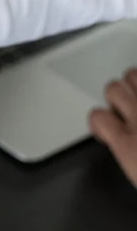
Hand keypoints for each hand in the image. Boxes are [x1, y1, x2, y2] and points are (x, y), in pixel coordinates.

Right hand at [90, 68, 136, 186]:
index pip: (98, 116)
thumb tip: (127, 148)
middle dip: (119, 97)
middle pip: (113, 89)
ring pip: (132, 74)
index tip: (108, 129)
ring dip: (135, 83)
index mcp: (127, 145)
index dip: (100, 122)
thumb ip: (130, 155)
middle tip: (128, 110)